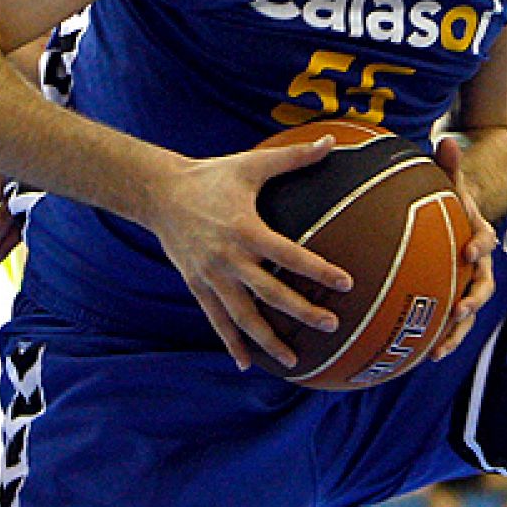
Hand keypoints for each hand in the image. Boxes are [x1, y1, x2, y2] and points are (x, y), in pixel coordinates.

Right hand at [153, 135, 353, 370]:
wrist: (159, 193)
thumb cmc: (211, 177)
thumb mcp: (251, 164)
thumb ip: (293, 157)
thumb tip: (332, 143)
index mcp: (246, 229)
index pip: (289, 254)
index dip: (318, 270)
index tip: (346, 282)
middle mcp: (229, 257)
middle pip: (270, 292)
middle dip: (301, 311)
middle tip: (331, 325)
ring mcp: (211, 276)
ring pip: (242, 316)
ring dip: (268, 340)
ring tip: (293, 360)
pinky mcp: (197, 285)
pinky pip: (216, 320)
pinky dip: (230, 343)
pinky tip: (246, 364)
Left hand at [428, 137, 496, 361]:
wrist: (462, 217)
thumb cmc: (451, 198)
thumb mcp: (451, 180)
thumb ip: (450, 165)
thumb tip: (446, 140)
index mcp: (478, 234)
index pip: (485, 240)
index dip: (480, 245)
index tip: (470, 252)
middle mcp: (478, 264)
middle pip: (482, 286)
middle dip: (472, 301)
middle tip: (459, 311)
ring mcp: (467, 284)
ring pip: (466, 313)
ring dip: (454, 333)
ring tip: (435, 352)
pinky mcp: (453, 299)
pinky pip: (447, 322)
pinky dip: (436, 338)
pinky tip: (415, 357)